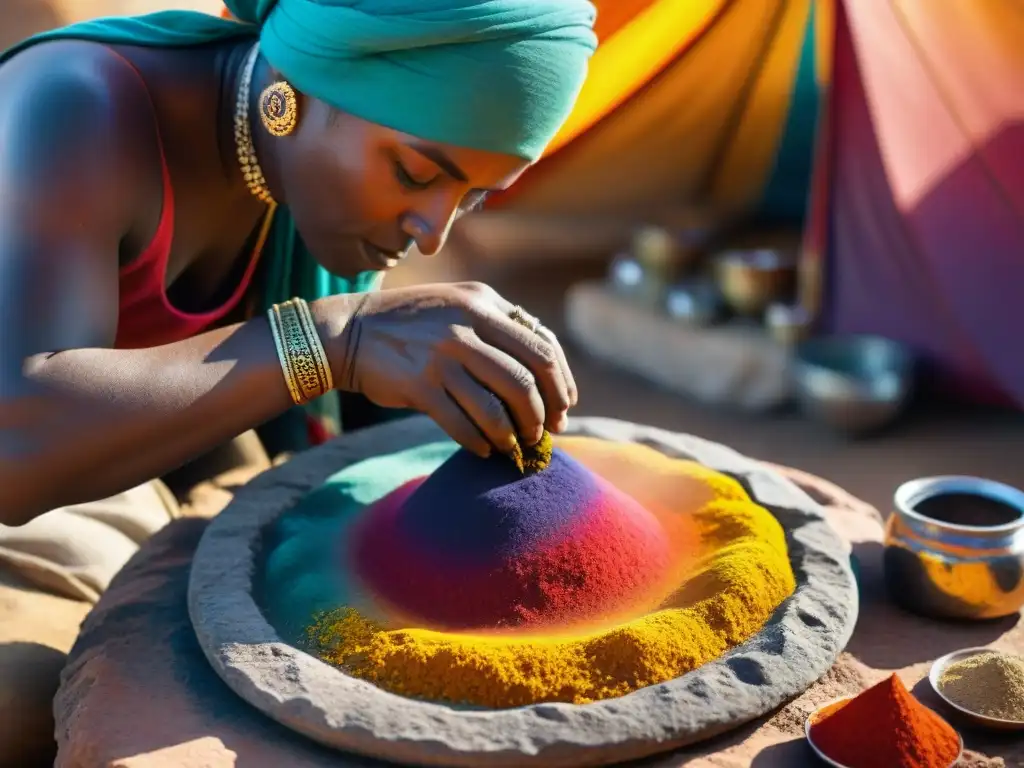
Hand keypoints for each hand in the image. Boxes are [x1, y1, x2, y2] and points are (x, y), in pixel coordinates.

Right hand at [313, 283, 576, 455]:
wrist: (348, 331)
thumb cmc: (412, 324)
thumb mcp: (458, 304)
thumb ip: (499, 326)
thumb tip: (546, 370)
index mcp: (483, 303)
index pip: (542, 347)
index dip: (561, 382)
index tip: (565, 406)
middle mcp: (465, 326)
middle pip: (526, 380)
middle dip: (543, 414)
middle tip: (544, 432)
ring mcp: (441, 356)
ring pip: (497, 408)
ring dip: (513, 434)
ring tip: (514, 445)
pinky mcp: (419, 385)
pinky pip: (462, 424)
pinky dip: (480, 443)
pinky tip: (484, 449)